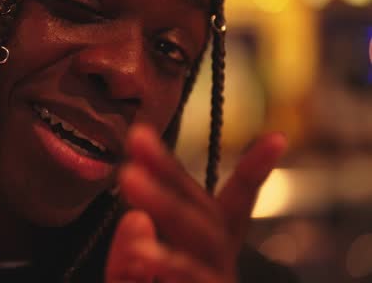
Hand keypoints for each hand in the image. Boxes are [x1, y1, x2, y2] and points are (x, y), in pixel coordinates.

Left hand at [106, 126, 287, 282]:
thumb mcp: (128, 277)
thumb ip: (125, 257)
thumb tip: (135, 220)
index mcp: (204, 253)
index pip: (230, 208)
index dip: (254, 172)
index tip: (277, 137)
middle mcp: (217, 265)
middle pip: (205, 213)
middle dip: (170, 172)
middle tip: (135, 135)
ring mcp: (216, 281)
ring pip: (201, 240)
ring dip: (164, 204)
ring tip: (129, 176)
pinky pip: (193, 280)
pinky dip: (168, 264)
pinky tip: (140, 252)